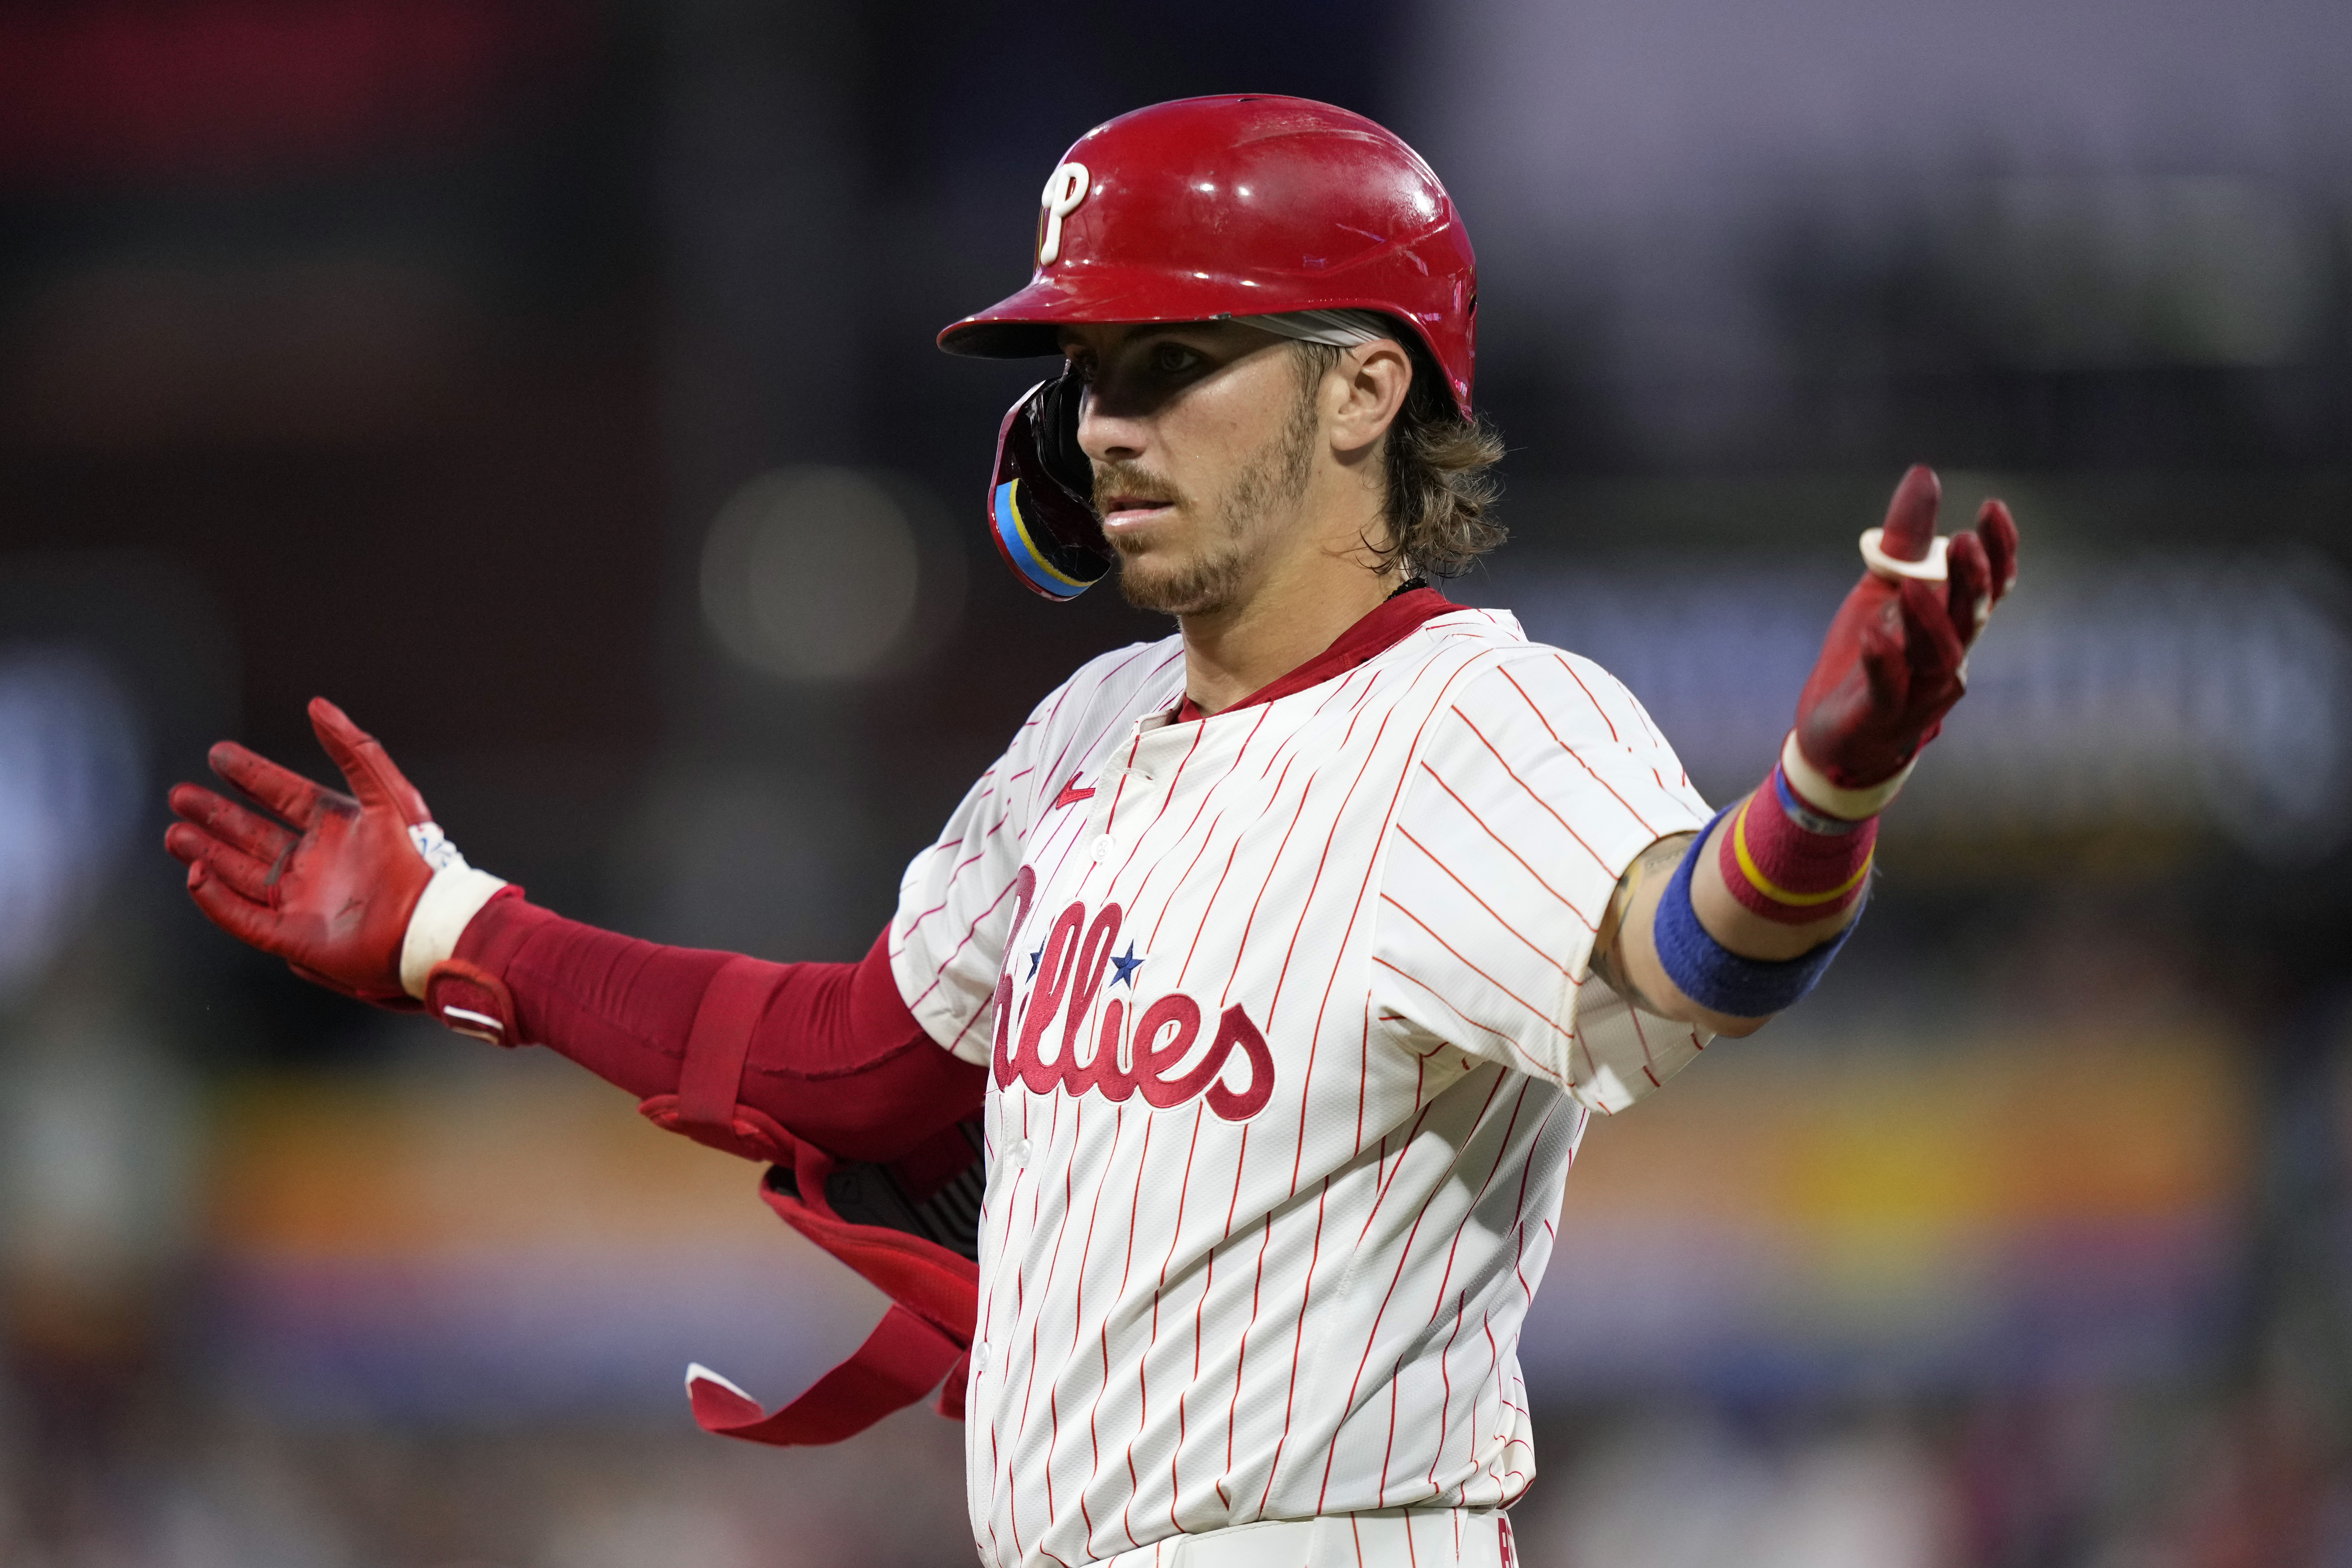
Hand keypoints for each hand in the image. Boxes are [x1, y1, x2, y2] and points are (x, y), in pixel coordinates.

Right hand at [165, 698, 437, 1007]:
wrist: (429, 923)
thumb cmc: (418, 862)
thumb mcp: (389, 794)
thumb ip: (355, 749)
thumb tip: (320, 707)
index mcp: (339, 828)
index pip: (283, 794)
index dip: (251, 775)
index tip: (219, 755)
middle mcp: (316, 863)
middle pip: (252, 833)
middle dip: (216, 814)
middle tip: (181, 795)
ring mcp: (302, 900)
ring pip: (240, 873)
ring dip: (206, 852)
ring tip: (176, 833)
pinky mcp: (293, 935)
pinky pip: (243, 918)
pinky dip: (215, 899)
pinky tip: (195, 877)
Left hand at [1793, 465, 2018, 794]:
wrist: (1835, 732)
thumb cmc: (1870, 655)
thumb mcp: (1882, 587)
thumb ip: (1905, 537)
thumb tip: (1925, 473)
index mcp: (1952, 623)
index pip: (1991, 586)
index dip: (1999, 551)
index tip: (1993, 508)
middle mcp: (1948, 656)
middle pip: (1973, 616)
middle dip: (1973, 580)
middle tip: (1966, 541)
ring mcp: (1920, 690)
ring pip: (1939, 655)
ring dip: (1929, 621)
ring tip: (1911, 589)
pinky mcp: (1882, 715)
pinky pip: (1890, 689)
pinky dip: (1885, 663)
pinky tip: (1874, 636)